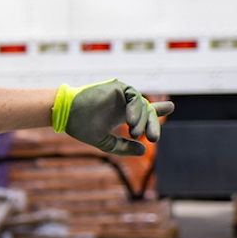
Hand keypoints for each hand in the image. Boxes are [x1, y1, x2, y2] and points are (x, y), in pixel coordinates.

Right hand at [53, 80, 174, 155]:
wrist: (66, 113)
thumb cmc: (81, 127)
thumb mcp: (105, 142)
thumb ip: (123, 147)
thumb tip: (143, 150)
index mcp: (121, 114)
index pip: (143, 111)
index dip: (157, 110)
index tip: (170, 107)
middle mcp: (123, 103)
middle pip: (148, 110)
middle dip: (153, 123)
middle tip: (154, 138)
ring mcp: (121, 94)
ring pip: (143, 105)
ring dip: (142, 120)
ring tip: (135, 133)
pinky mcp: (118, 87)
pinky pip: (134, 97)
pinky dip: (135, 109)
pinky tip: (130, 121)